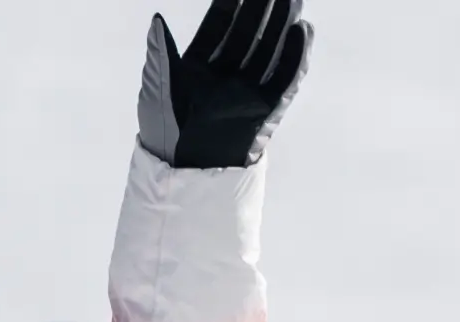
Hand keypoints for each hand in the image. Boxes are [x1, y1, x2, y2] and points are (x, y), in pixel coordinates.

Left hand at [138, 0, 313, 168]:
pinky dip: (296, 55)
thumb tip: (156, 19)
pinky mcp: (267, 106)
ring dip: (283, 24)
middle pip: (248, 33)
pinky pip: (286, 76)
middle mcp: (225, 74)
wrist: (186, 168)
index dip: (230, 5)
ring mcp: (247, 88)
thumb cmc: (165, 130)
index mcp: (197, 67)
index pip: (218, 27)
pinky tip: (303, 31)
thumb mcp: (159, 88)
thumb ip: (160, 53)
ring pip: (270, 49)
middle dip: (262, 9)